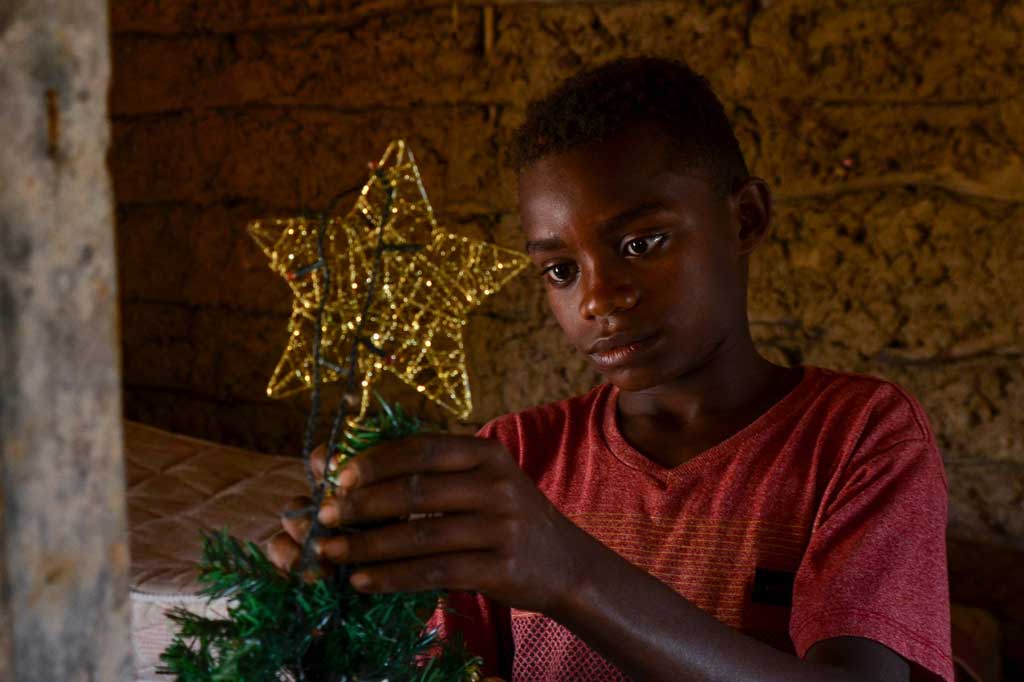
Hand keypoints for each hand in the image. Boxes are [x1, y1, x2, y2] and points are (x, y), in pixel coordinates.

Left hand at [271, 435, 590, 615]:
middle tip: (325, 517)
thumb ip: (435, 473)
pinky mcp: (500, 568)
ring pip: (419, 536)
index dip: (375, 461)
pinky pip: (433, 572)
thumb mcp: (483, 481)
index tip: (337, 477)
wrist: (565, 563)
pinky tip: (361, 581)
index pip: (422, 449)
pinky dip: (391, 578)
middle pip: (416, 491)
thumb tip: (355, 468)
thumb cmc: (508, 517)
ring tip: (330, 552)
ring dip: (367, 546)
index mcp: (488, 453)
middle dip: (362, 505)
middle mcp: (497, 485)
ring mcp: (502, 528)